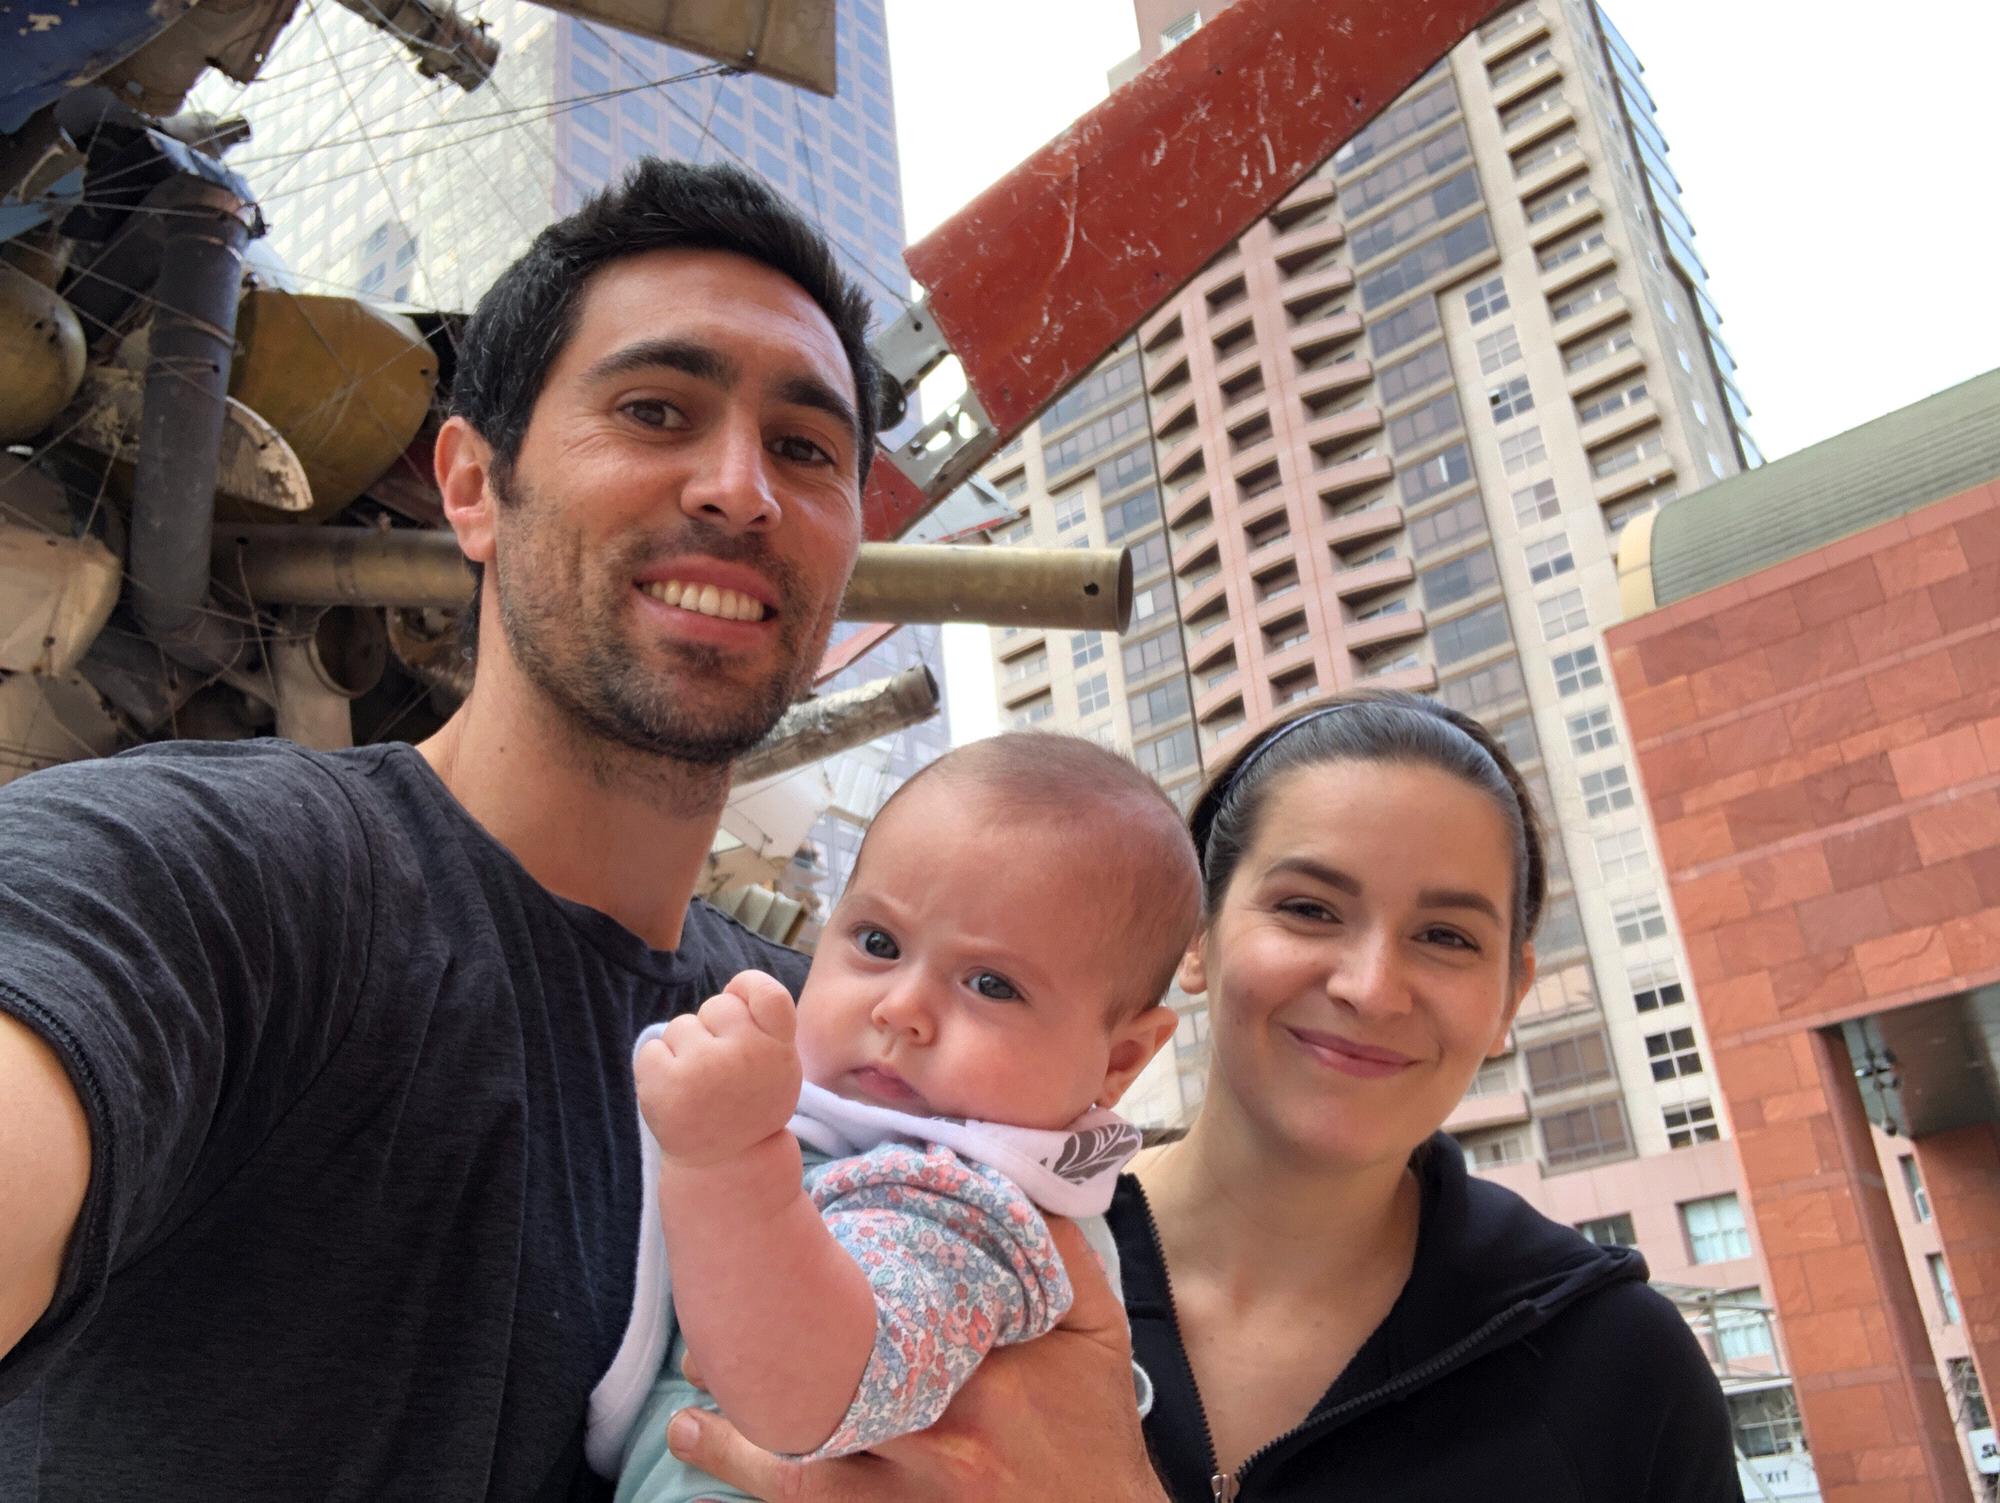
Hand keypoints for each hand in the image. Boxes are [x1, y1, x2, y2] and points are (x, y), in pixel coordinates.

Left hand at [636, 970, 802, 1167]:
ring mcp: (702, 1069)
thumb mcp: (779, 1066)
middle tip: (723, 1071)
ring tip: (700, 1087)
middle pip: (718, 1005)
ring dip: (685, 1049)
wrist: (726, 1164)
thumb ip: (765, 1025)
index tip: (740, 999)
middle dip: (715, 1029)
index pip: (768, 994)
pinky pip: (652, 1048)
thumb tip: (733, 985)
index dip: (749, 986)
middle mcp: (743, 1056)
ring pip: (682, 1026)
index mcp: (778, 1050)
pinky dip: (657, 1067)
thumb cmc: (751, 1104)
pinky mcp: (664, 1084)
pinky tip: (676, 1093)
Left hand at [665, 1217, 1167, 1501]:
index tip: (795, 1224)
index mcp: (988, 1366)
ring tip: (693, 1384)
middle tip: (715, 1303)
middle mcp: (942, 1432)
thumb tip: (998, 1173)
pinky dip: (747, 1474)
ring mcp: (909, 1493)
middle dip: (767, 1339)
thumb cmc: (1093, 1429)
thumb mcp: (1093, 1332)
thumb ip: (1055, 1254)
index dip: (838, 1264)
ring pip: (803, 1452)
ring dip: (737, 1421)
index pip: (906, 1298)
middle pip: (837, 1374)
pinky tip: (698, 1444)